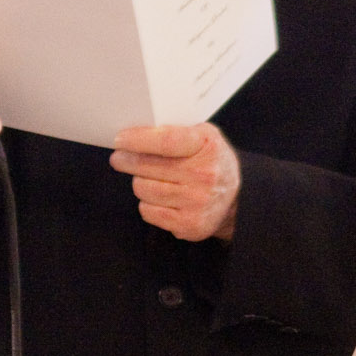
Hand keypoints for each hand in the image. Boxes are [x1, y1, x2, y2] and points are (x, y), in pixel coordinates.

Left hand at [109, 123, 239, 241]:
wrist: (236, 199)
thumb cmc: (211, 162)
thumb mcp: (203, 136)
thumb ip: (174, 131)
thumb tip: (135, 134)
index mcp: (207, 146)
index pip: (166, 142)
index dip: (138, 140)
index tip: (120, 140)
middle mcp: (204, 175)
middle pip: (148, 167)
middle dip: (127, 160)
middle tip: (119, 157)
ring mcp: (197, 202)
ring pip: (143, 189)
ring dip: (139, 182)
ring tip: (146, 177)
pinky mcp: (189, 225)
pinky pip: (148, 211)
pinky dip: (147, 203)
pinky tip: (157, 197)